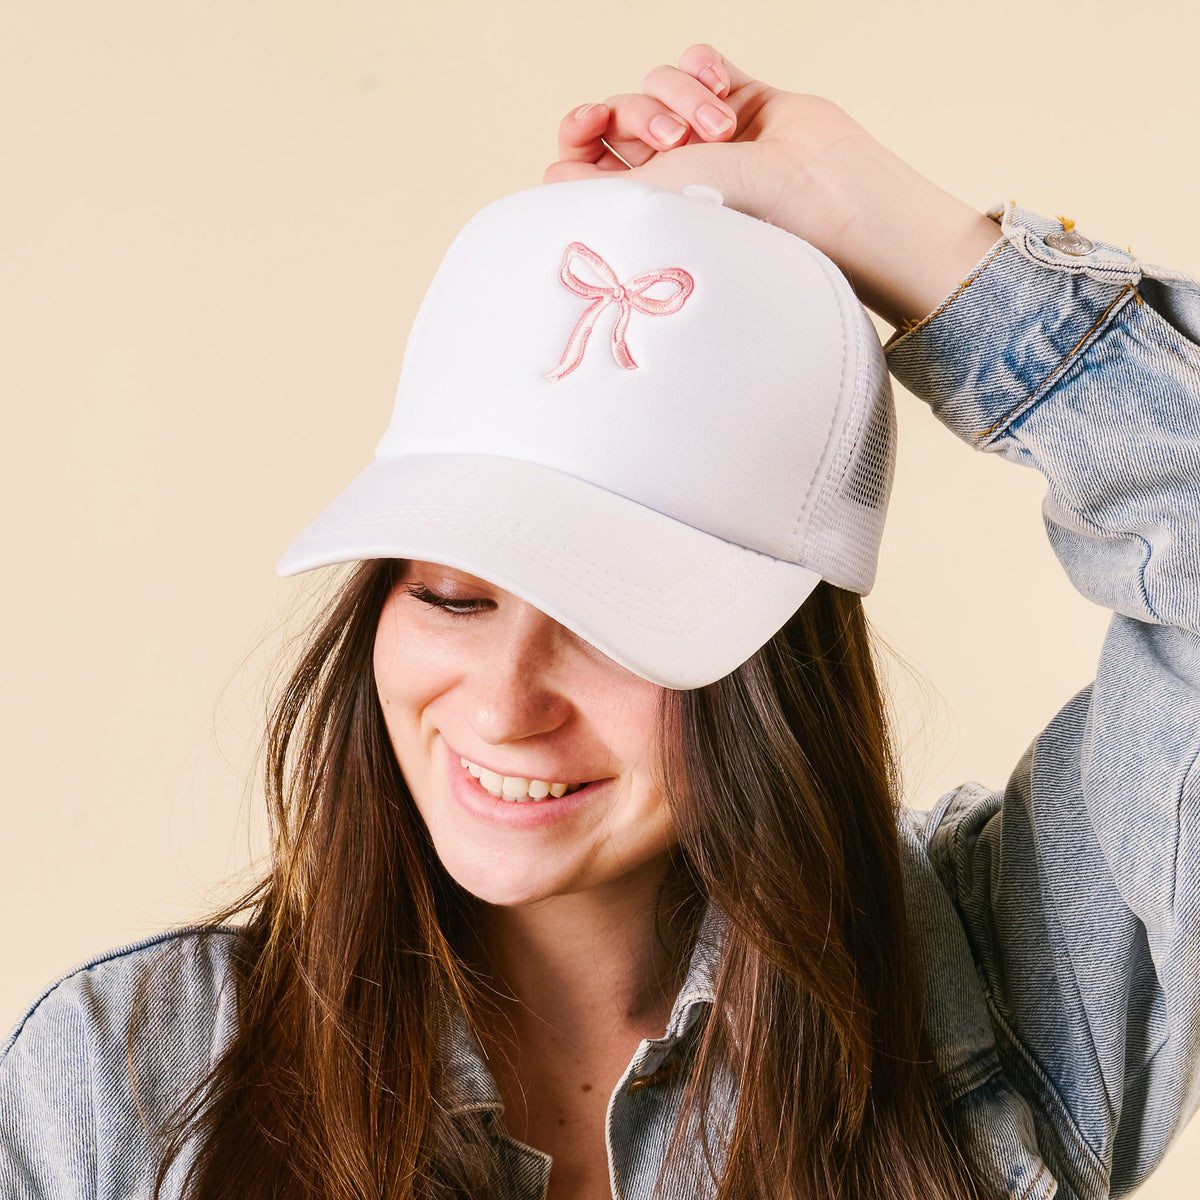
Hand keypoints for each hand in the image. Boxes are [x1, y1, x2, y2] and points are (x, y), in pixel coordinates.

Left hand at [545, 45, 999, 328]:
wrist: (823, 194)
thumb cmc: (743, 213)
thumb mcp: (653, 202)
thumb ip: (595, 188)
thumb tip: (551, 176)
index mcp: (641, 206)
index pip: (583, 160)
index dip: (577, 133)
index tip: (588, 123)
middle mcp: (668, 171)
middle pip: (619, 113)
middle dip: (640, 111)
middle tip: (676, 140)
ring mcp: (704, 135)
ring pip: (659, 82)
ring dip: (683, 95)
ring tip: (721, 129)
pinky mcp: (740, 100)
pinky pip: (698, 60)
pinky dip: (704, 67)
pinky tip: (726, 94)